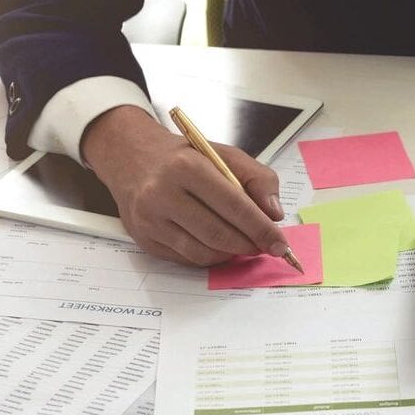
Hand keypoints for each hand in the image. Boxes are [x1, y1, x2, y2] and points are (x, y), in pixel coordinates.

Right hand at [81, 106, 288, 265]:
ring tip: (244, 244)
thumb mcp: (225, 154)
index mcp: (187, 166)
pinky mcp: (144, 240)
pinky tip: (219, 245)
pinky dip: (210, 257)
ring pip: (203, 252)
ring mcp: (150, 220)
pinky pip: (187, 259)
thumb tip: (274, 214)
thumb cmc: (184, 158)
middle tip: (265, 246)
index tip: (281, 244)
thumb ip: (258, 178)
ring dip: (231, 254)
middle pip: (218, 234)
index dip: (262, 229)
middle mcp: (162, 193)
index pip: (234, 206)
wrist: (133, 159)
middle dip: (249, 245)